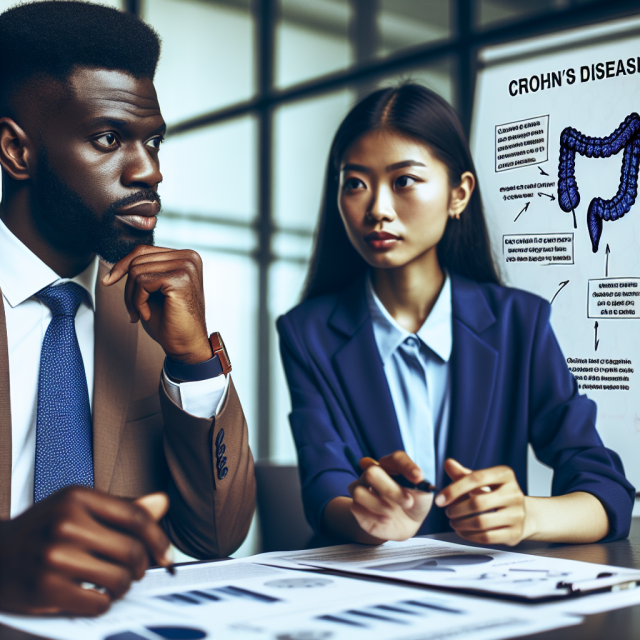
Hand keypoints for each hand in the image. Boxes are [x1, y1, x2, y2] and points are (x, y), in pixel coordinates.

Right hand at [0, 487, 171, 615]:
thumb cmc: (41, 530)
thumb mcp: (78, 507)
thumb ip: (121, 508)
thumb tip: (162, 503)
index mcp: (77, 497)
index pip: (135, 516)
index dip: (158, 538)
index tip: (165, 554)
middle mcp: (66, 522)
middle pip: (131, 550)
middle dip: (140, 567)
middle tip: (133, 571)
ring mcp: (54, 555)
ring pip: (119, 579)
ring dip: (121, 587)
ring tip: (110, 582)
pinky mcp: (46, 588)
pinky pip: (99, 603)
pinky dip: (102, 603)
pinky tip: (91, 595)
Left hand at [102, 245, 211, 364]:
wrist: (186, 345)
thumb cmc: (171, 321)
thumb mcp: (154, 290)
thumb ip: (145, 270)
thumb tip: (117, 262)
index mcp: (185, 256)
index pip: (144, 250)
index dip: (122, 265)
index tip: (108, 281)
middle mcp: (189, 257)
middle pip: (138, 260)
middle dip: (128, 287)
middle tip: (132, 310)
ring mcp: (186, 266)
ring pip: (137, 270)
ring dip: (132, 297)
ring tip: (140, 313)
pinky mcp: (179, 278)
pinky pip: (142, 282)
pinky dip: (138, 301)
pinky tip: (147, 314)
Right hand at [348, 451, 433, 541]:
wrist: (405, 525)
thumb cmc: (414, 505)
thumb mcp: (424, 497)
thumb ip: (423, 488)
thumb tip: (418, 480)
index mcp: (392, 467)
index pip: (396, 458)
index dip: (407, 466)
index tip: (419, 478)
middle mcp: (374, 474)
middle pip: (371, 472)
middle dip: (390, 489)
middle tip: (408, 502)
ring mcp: (363, 489)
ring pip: (358, 491)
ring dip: (379, 505)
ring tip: (392, 513)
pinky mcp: (356, 506)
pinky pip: (356, 507)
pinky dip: (373, 516)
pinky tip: (385, 520)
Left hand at [435, 458, 527, 545]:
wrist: (523, 513)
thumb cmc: (494, 493)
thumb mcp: (481, 480)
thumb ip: (463, 474)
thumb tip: (448, 463)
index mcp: (505, 475)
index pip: (476, 478)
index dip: (454, 489)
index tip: (439, 499)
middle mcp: (514, 493)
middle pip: (478, 503)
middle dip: (456, 510)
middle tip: (448, 512)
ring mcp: (517, 515)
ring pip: (481, 522)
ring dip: (461, 524)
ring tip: (453, 522)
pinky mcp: (515, 533)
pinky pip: (487, 537)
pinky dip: (469, 535)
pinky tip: (463, 531)